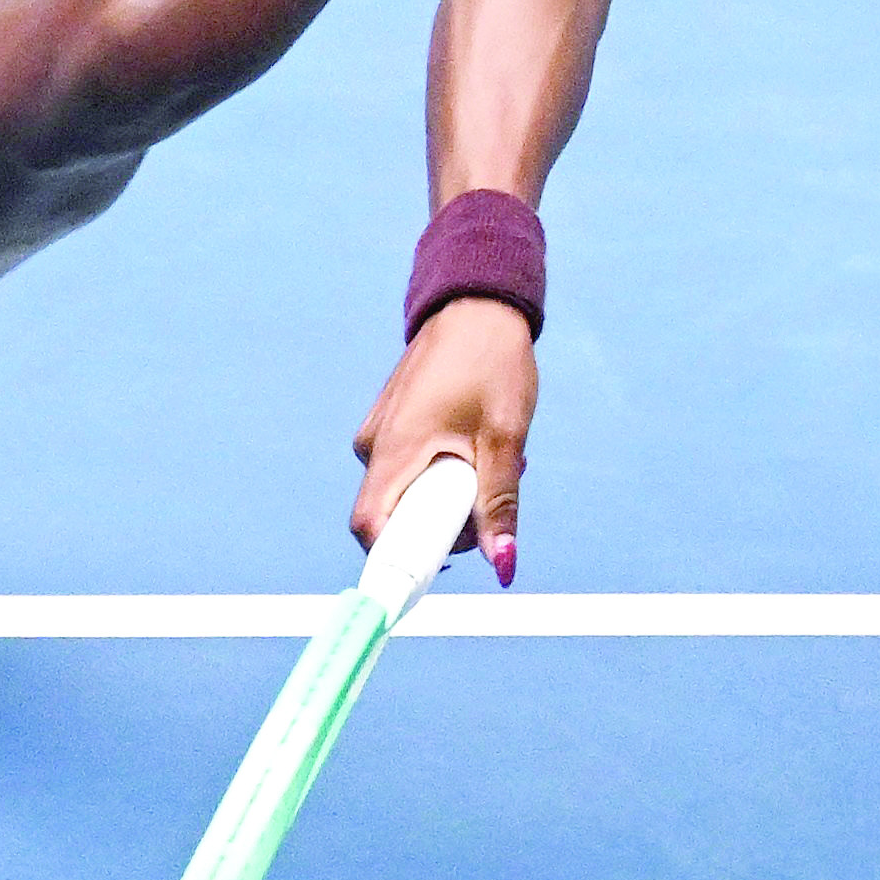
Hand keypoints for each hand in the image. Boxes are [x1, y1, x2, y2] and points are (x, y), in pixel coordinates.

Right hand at [350, 297, 537, 583]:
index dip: (399, 563)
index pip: (374, 530)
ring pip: (410, 494)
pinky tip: (476, 446)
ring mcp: (379, 435)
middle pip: (396, 519)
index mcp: (394, 451)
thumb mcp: (505, 439)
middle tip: (490, 497)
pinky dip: (443, 473)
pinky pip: (411, 470)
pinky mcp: (391, 427)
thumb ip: (499, 504)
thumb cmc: (491, 363)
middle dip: (444, 524)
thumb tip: (502, 563)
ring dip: (451, 495)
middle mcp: (374, 447)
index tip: (439, 572)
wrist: (478, 307)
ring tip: (492, 458)